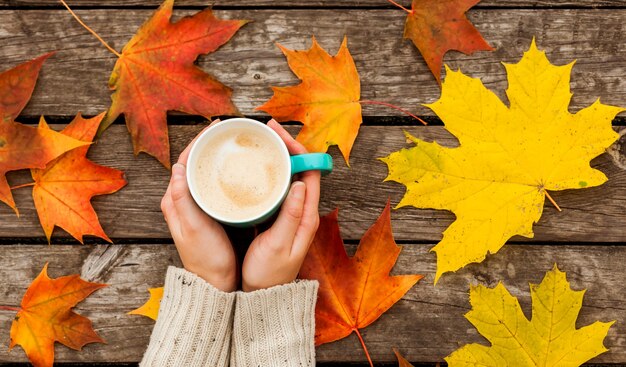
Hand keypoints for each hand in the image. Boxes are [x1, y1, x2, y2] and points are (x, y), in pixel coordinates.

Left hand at [160, 120, 236, 291]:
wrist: (215, 283)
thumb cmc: (206, 259)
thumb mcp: (194, 228)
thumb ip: (183, 199)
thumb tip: (178, 167)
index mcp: (174, 202)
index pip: (183, 163)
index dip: (198, 143)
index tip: (215, 129)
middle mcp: (181, 201)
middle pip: (194, 165)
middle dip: (209, 147)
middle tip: (229, 133)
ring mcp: (195, 207)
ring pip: (204, 175)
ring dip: (216, 159)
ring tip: (234, 146)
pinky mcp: (208, 214)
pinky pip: (213, 186)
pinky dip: (224, 175)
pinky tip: (238, 172)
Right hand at [242, 120, 320, 291]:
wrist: (263, 296)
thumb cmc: (270, 273)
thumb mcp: (279, 244)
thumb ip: (291, 215)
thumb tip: (299, 184)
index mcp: (307, 215)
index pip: (309, 172)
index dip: (297, 148)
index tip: (278, 134)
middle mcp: (302, 211)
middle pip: (299, 169)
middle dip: (285, 145)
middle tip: (265, 129)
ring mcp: (291, 213)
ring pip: (287, 176)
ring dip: (277, 156)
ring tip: (260, 141)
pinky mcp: (279, 218)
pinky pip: (277, 187)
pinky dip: (268, 172)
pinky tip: (254, 167)